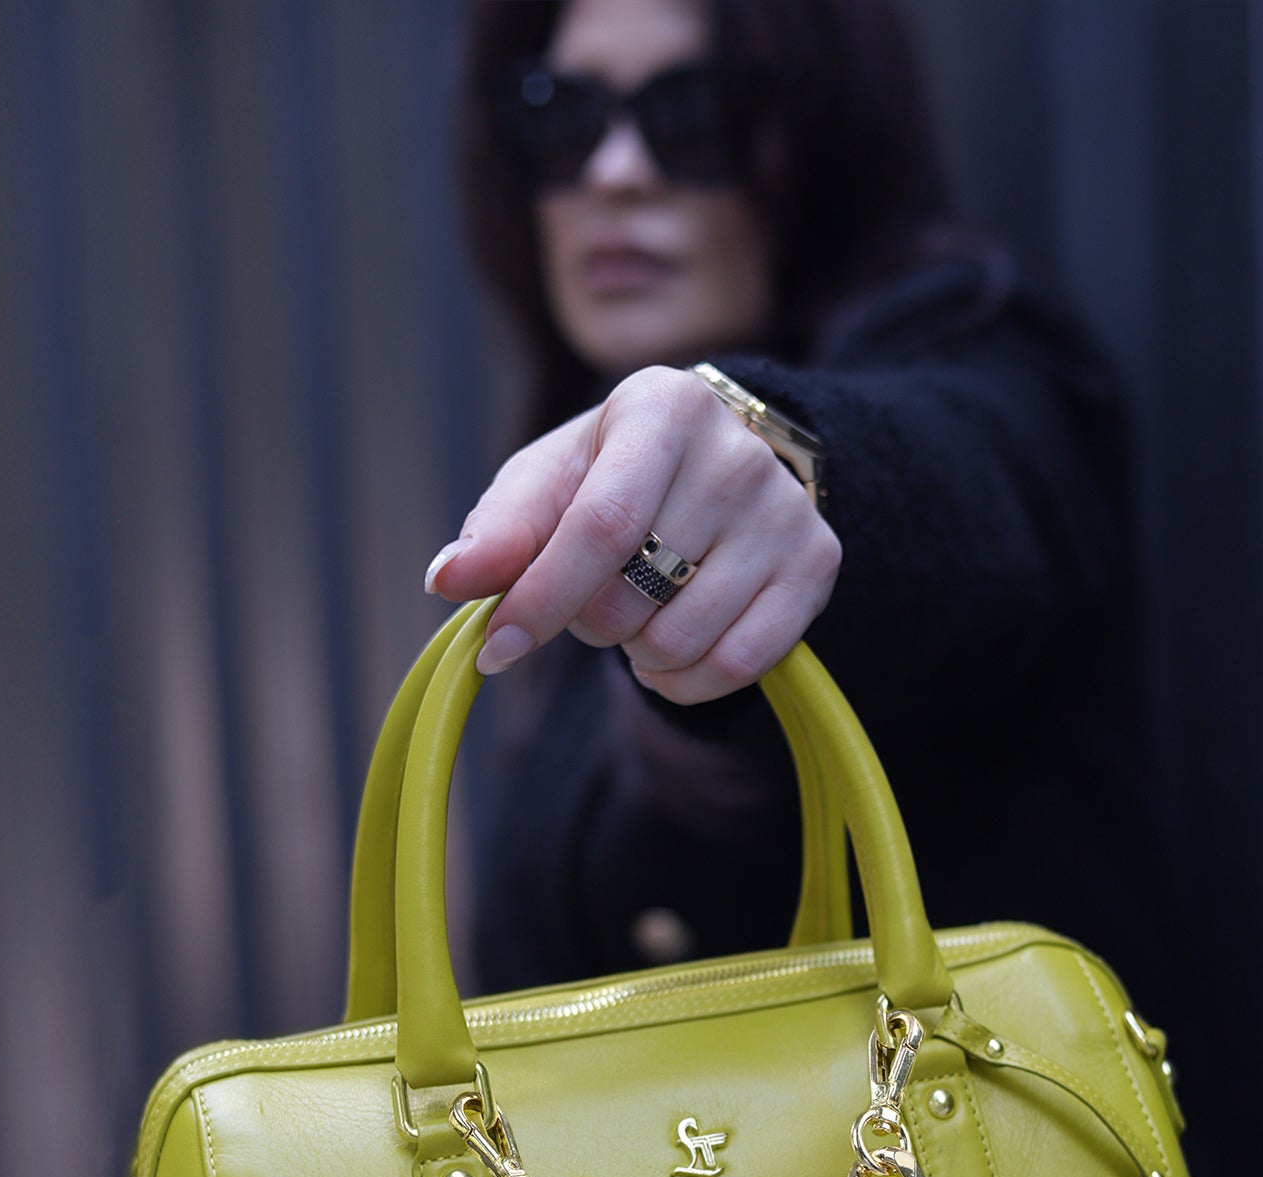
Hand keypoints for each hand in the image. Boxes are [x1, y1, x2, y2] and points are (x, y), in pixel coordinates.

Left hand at [424, 365, 840, 703]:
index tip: (494, 651)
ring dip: (637, 653)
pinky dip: (686, 682)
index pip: (599, 527)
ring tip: (636, 616)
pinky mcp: (816, 565)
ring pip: (683, 640)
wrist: (722, 463)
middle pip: (634, 594)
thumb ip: (498, 531)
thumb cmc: (616, 474)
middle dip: (587, 621)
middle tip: (591, 596)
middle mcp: (736, 454)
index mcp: (663, 407)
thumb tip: (446, 580)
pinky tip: (669, 654)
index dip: (540, 600)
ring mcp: (785, 513)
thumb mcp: (549, 482)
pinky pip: (739, 665)